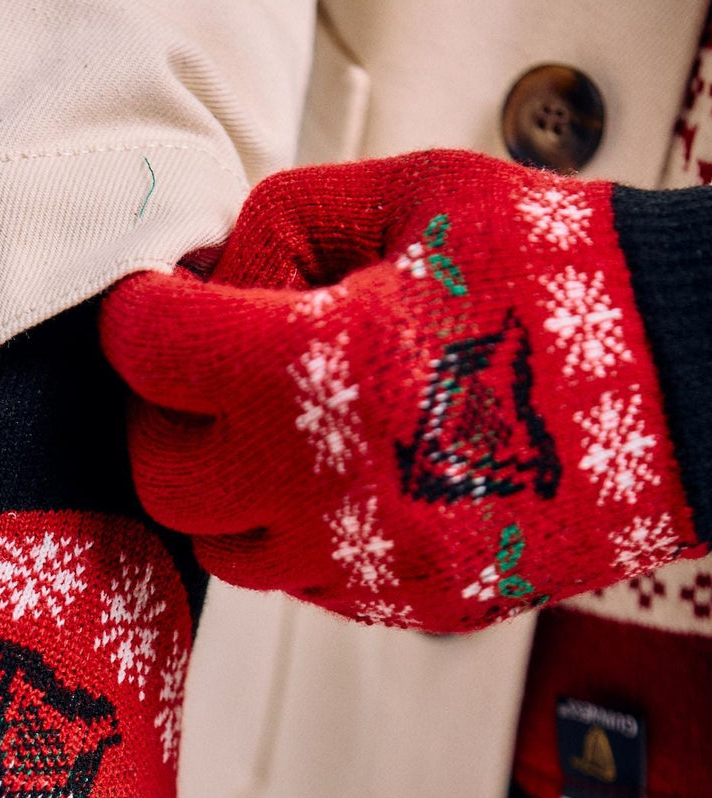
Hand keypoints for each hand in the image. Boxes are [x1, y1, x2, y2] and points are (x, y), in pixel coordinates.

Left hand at [101, 150, 703, 632]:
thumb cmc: (562, 277)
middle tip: (205, 371)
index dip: (141, 314)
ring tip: (279, 426)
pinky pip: (300, 581)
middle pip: (159, 473)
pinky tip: (342, 473)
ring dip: (224, 485)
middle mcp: (318, 485)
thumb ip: (282, 224)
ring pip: (222, 546)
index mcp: (307, 370)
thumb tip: (211, 277)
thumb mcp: (411, 194)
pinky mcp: (403, 603)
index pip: (146, 353)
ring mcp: (362, 561)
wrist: (688, 381)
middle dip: (165, 414)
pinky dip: (293, 530)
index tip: (160, 305)